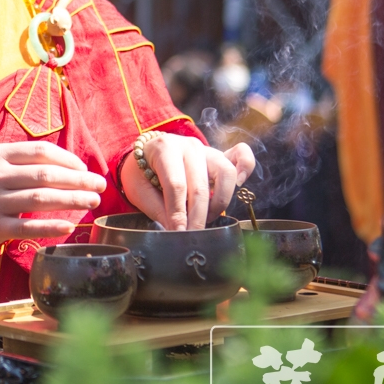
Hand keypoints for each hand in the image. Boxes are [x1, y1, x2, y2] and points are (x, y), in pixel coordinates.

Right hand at [0, 141, 106, 253]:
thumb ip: (15, 161)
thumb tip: (56, 165)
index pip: (40, 152)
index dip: (67, 160)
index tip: (84, 169)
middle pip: (46, 175)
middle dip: (79, 180)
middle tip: (100, 185)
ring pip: (41, 199)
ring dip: (72, 200)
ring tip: (92, 202)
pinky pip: (28, 227)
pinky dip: (52, 226)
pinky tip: (70, 225)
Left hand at [120, 133, 255, 230]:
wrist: (147, 155)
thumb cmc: (141, 173)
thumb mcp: (138, 189)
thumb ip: (156, 208)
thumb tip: (175, 230)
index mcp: (163, 148)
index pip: (176, 185)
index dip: (178, 213)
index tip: (178, 233)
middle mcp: (189, 146)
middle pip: (199, 185)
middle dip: (197, 217)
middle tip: (192, 237)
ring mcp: (207, 150)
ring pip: (225, 173)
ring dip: (219, 201)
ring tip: (207, 219)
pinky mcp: (220, 155)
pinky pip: (241, 157)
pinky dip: (245, 170)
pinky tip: (238, 187)